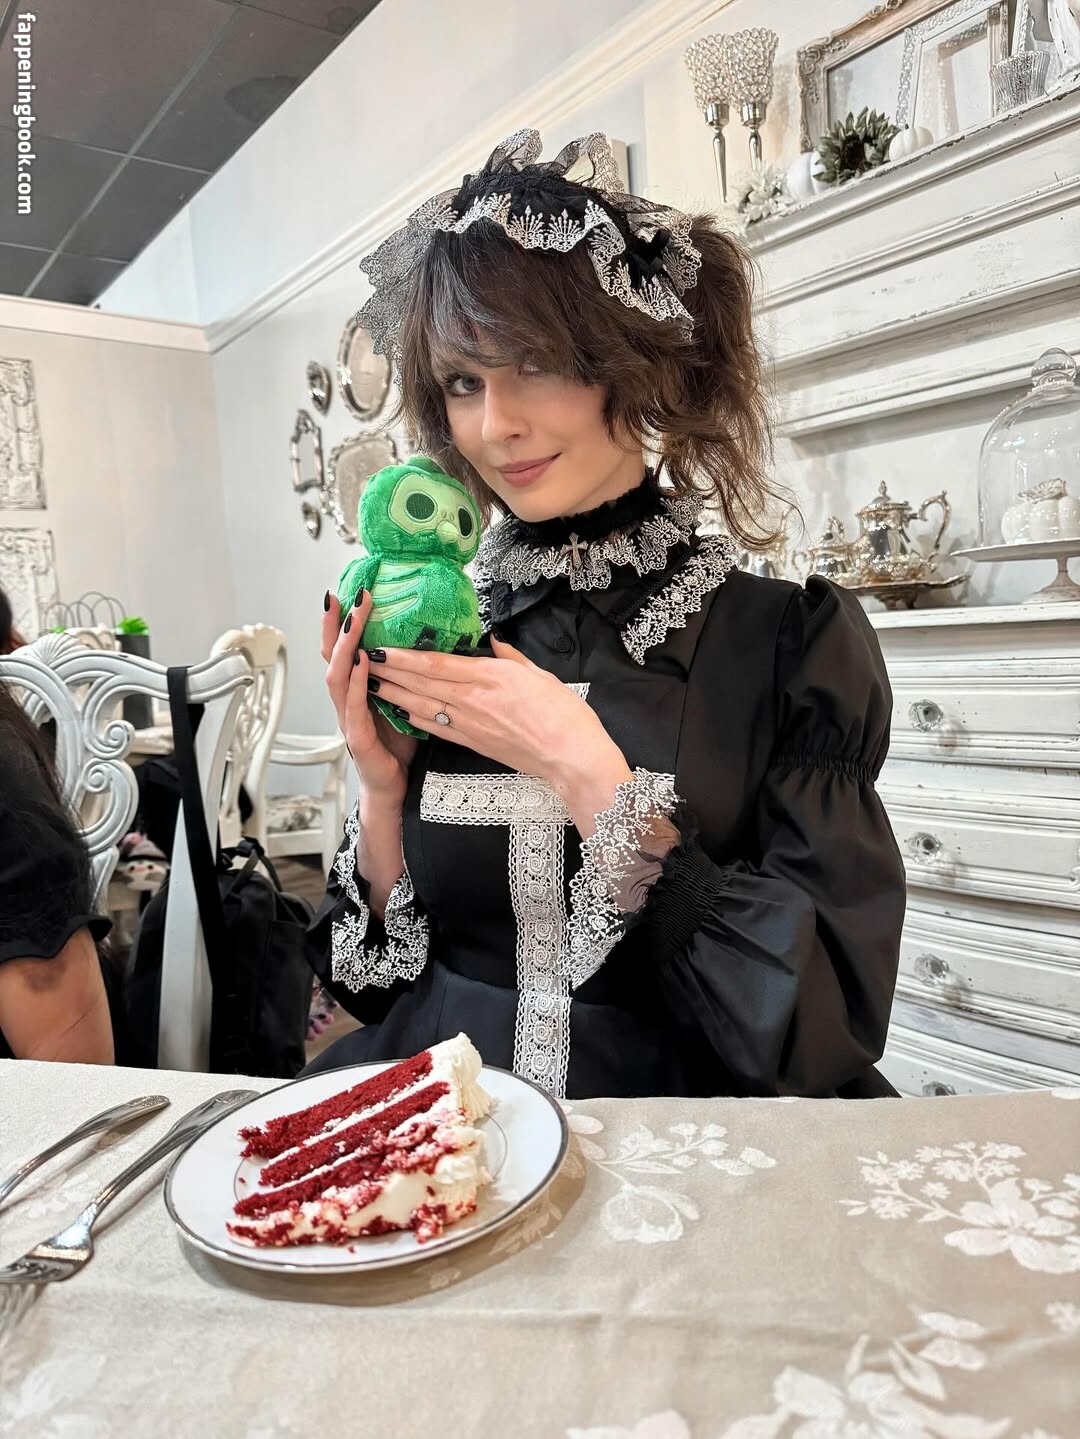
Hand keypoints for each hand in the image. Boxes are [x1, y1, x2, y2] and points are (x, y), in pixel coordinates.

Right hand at [322, 590, 416, 804]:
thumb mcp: (402, 701)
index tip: (347, 593)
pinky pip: (354, 705)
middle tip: (343, 597)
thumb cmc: (398, 746)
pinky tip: (362, 662)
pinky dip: (357, 681)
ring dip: (344, 646)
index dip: (342, 623)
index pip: (344, 650)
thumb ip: (403, 677)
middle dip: (336, 625)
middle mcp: (347, 701)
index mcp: (357, 691)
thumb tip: (424, 644)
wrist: (393, 787)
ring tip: (352, 621)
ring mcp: (348, 718)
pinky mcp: (358, 737)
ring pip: (337, 676)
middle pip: (332, 656)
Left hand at [365, 636, 629, 806]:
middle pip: (421, 683)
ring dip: (394, 694)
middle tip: (364, 660)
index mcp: (489, 677)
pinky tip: (399, 711)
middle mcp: (472, 700)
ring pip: (422, 705)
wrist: (571, 757)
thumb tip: (493, 642)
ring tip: (372, 682)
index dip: (404, 656)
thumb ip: (511, 657)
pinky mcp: (473, 743)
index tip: (383, 646)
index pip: (435, 663)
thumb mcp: (539, 673)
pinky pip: (436, 728)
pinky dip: (414, 718)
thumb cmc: (563, 715)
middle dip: (390, 672)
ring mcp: (470, 724)